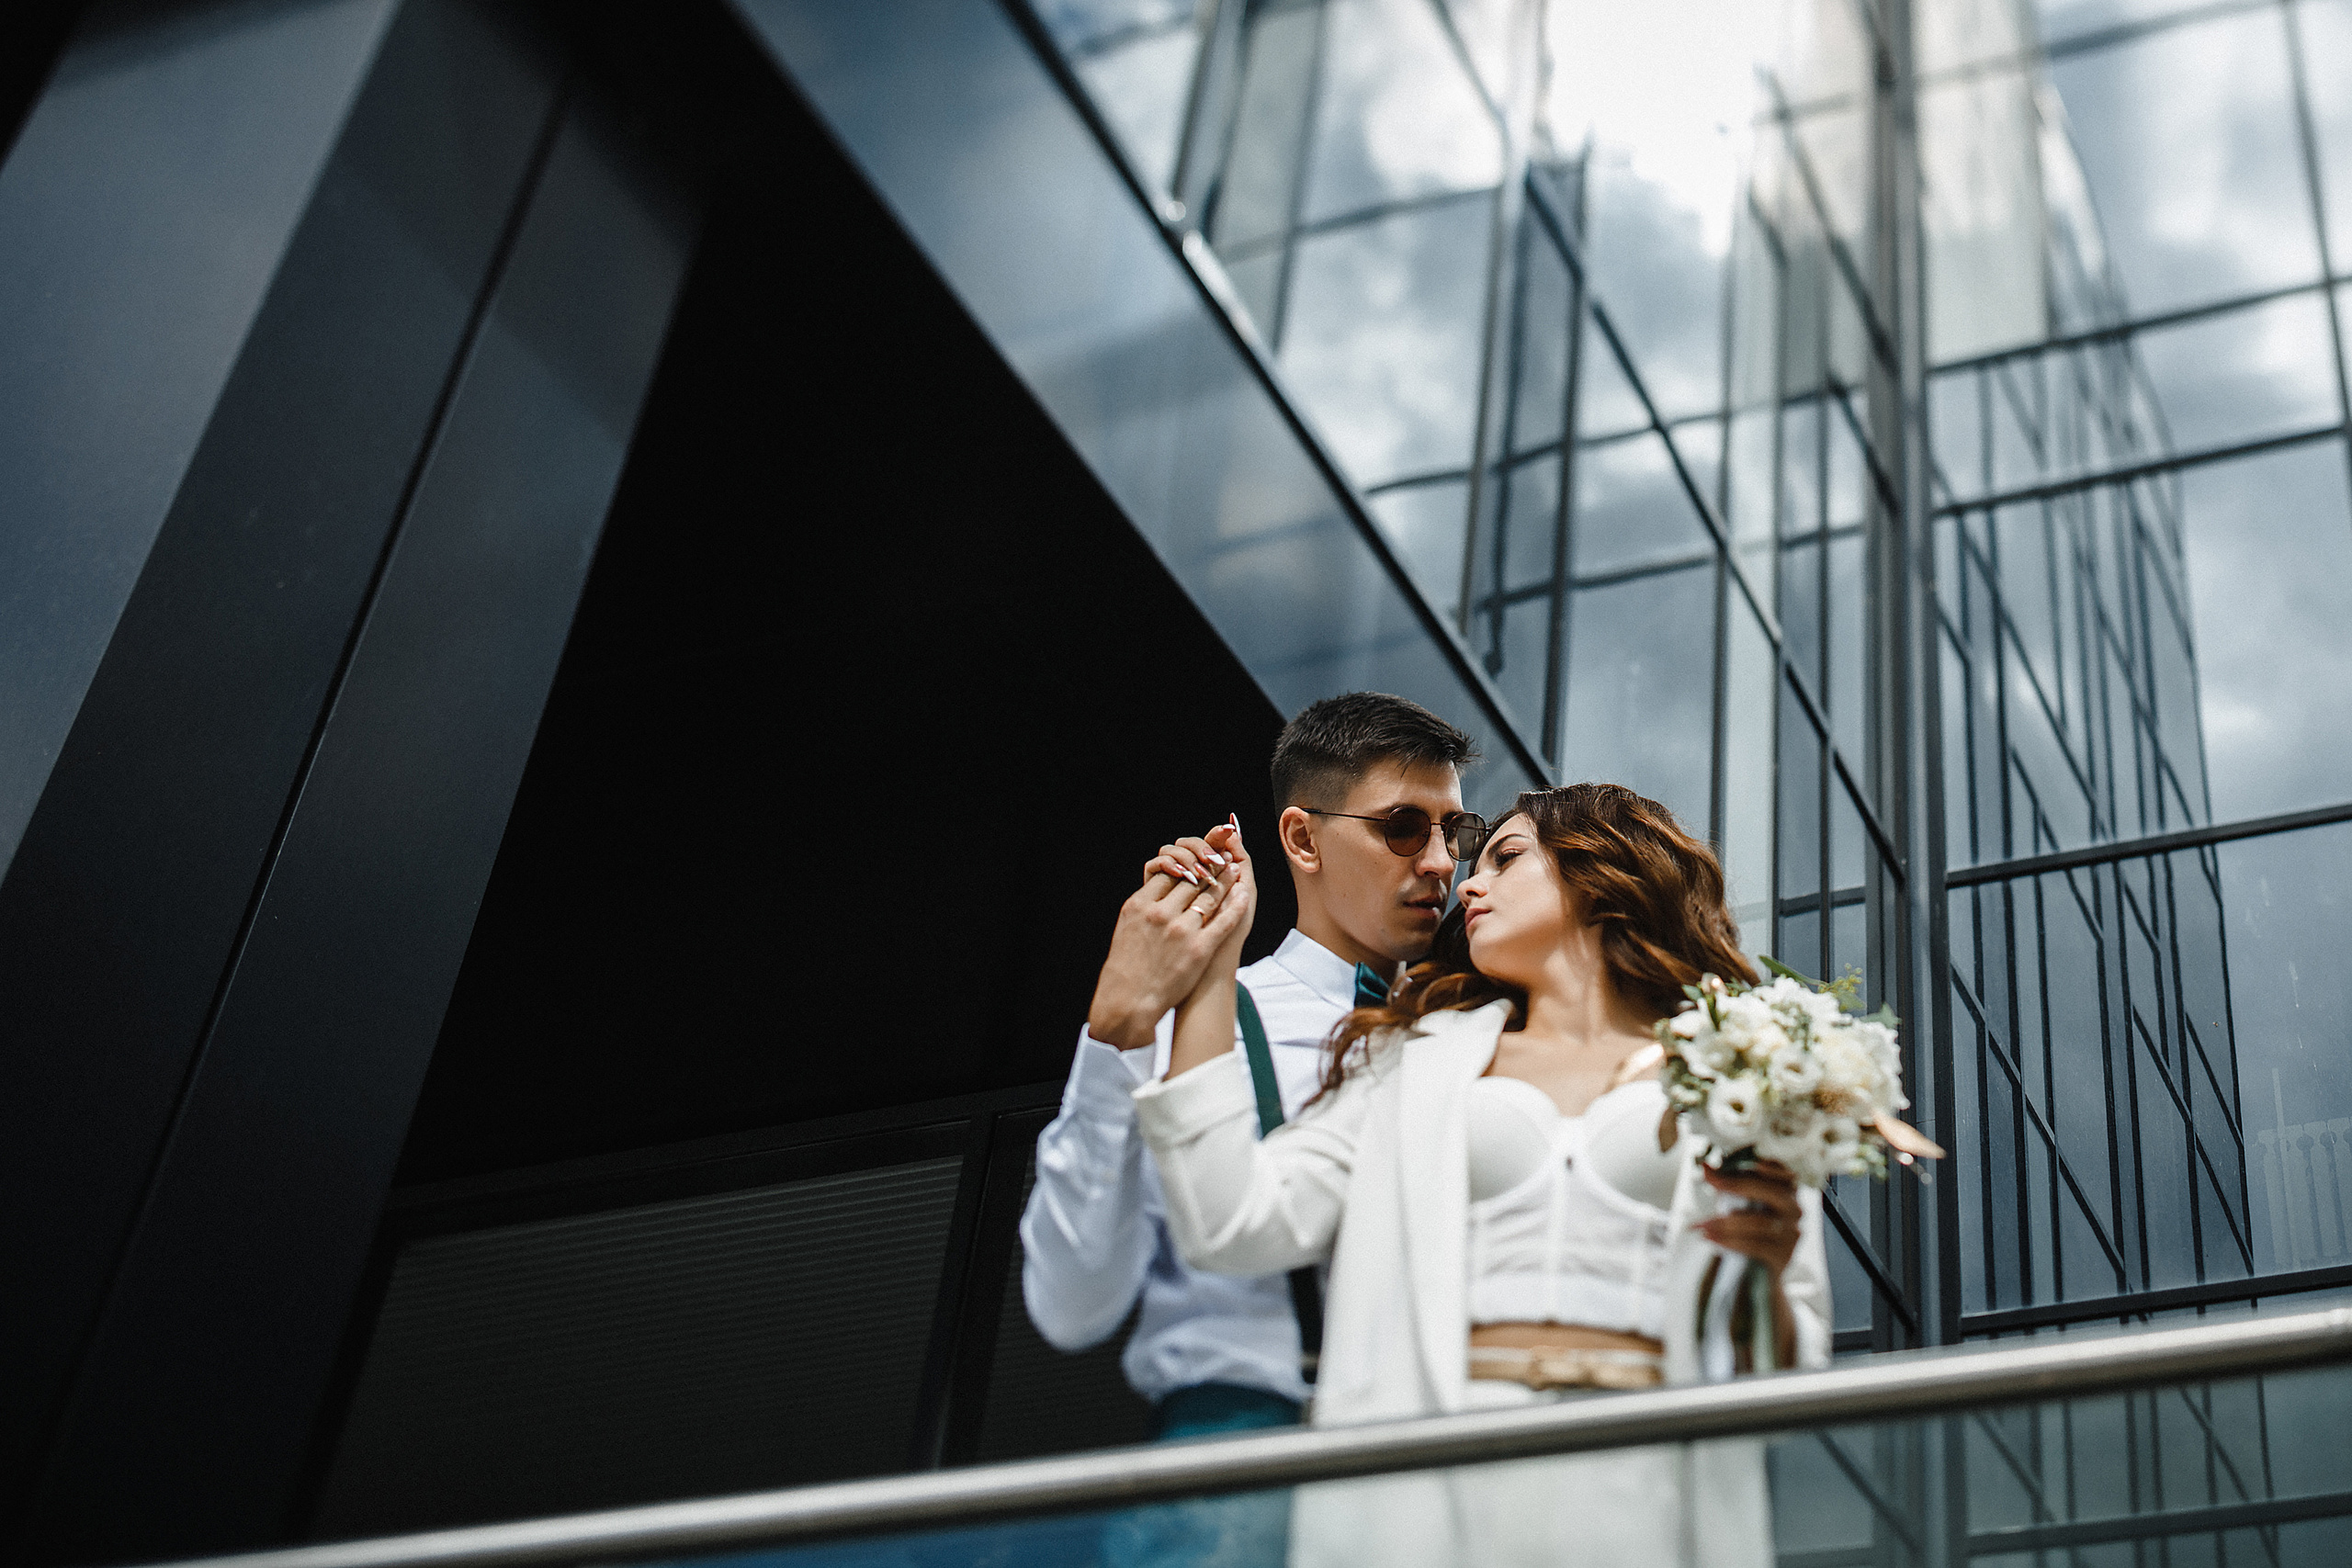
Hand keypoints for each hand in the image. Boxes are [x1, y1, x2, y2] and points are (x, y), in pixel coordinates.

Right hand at [1086, 820, 1252, 1049]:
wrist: (1128, 1001)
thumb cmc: (1126, 966)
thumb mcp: (1127, 926)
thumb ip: (1145, 904)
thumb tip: (1161, 885)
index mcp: (1140, 905)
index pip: (1168, 872)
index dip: (1187, 863)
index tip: (1198, 859)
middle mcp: (1160, 914)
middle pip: (1191, 881)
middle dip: (1210, 867)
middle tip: (1223, 858)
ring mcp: (1181, 931)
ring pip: (1210, 896)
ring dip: (1226, 880)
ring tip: (1235, 870)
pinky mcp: (1199, 949)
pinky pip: (1224, 920)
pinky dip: (1236, 904)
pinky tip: (1244, 893)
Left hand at [1701, 1158, 1800, 1368]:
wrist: (1758, 1271)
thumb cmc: (1747, 1227)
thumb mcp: (1737, 1201)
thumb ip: (1725, 1183)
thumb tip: (1706, 1166)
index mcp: (1787, 1190)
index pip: (1784, 1173)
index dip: (1769, 1165)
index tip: (1751, 1160)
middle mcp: (1795, 1210)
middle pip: (1773, 1194)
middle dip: (1739, 1185)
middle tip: (1712, 1181)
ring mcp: (1792, 1234)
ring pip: (1759, 1222)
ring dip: (1725, 1220)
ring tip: (1700, 1223)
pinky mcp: (1783, 1256)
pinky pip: (1756, 1246)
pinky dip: (1729, 1241)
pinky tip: (1709, 1238)